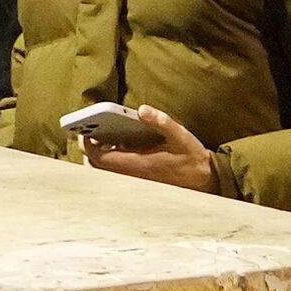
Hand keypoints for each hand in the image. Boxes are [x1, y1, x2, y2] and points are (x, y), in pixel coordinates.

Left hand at [83, 106, 223, 192]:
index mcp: (138, 164)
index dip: (88, 146)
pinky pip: (116, 174)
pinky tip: (116, 147)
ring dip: (98, 157)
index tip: (83, 131)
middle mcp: (133, 176)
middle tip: (87, 132)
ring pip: (105, 173)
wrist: (206, 181)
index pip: (101, 159)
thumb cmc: (191, 157)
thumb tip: (142, 109)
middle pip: (97, 169)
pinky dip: (109, 162)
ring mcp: (135, 181)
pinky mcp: (140, 181)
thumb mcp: (180, 135)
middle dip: (88, 151)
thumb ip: (161, 121)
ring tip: (98, 137)